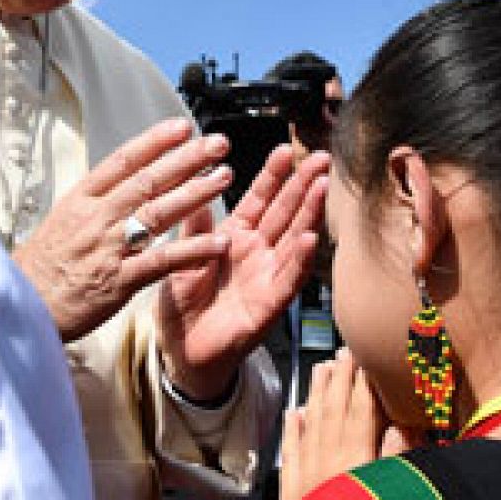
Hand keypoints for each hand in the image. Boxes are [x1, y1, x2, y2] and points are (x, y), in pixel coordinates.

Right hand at [13, 117, 235, 341]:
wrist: (19, 306)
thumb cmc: (40, 268)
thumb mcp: (60, 222)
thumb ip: (93, 203)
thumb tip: (120, 184)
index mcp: (81, 200)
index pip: (123, 161)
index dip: (154, 141)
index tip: (181, 127)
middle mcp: (96, 218)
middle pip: (148, 180)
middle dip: (186, 159)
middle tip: (217, 144)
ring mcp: (109, 247)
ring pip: (159, 212)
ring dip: (196, 193)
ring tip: (223, 177)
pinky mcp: (119, 280)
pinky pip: (163, 261)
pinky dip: (192, 250)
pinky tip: (218, 242)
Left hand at [156, 145, 327, 400]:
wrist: (181, 350)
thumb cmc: (182, 304)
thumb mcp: (179, 256)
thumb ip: (192, 225)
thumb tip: (197, 187)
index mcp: (234, 236)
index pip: (258, 199)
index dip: (272, 175)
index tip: (285, 150)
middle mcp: (257, 252)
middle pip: (284, 213)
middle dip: (302, 185)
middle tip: (320, 158)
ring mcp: (266, 277)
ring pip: (293, 240)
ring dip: (309, 214)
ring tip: (321, 187)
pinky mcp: (268, 305)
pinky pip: (287, 279)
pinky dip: (299, 260)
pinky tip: (310, 239)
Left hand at [279, 348, 386, 499]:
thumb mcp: (392, 496)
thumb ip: (397, 460)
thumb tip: (403, 426)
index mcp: (356, 462)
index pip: (361, 411)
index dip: (363, 381)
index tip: (364, 356)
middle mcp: (328, 464)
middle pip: (334, 411)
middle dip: (339, 378)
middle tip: (343, 350)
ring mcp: (307, 478)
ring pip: (310, 425)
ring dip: (315, 395)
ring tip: (320, 369)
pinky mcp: (292, 496)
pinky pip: (290, 455)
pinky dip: (292, 432)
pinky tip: (293, 414)